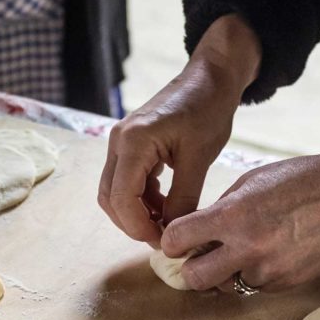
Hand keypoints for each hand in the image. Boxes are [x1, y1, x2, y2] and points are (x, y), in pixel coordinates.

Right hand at [98, 15, 260, 245]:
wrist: (209, 78)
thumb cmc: (207, 109)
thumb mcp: (199, 158)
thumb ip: (183, 198)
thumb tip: (173, 233)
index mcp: (133, 142)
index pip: (121, 197)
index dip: (138, 226)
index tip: (163, 242)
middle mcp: (118, 142)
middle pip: (110, 197)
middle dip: (132, 223)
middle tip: (162, 239)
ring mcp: (121, 143)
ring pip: (114, 191)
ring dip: (136, 212)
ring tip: (166, 225)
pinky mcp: (130, 146)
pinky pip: (126, 180)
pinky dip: (141, 199)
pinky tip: (165, 207)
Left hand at [162, 128, 319, 290]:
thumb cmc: (303, 179)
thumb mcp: (252, 181)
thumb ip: (221, 208)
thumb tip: (198, 230)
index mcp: (233, 216)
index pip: (176, 240)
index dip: (171, 241)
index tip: (176, 239)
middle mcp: (247, 249)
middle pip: (194, 279)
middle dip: (191, 269)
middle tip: (199, 256)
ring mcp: (268, 271)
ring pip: (228, 285)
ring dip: (228, 272)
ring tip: (245, 250)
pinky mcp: (287, 285)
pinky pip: (257, 287)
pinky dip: (256, 274)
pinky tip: (272, 252)